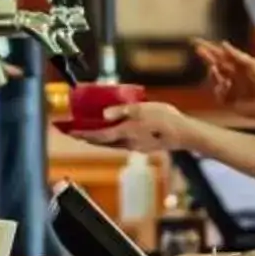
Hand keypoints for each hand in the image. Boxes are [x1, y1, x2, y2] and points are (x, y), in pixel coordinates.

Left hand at [72, 100, 187, 154]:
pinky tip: (112, 132)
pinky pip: (120, 142)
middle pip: (101, 142)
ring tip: (88, 132)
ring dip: (98, 138)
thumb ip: (122, 111)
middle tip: (74, 132)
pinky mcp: (142, 146)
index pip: (98, 136)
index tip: (70, 132)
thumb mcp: (142, 109)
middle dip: (87, 137)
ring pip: (110, 143)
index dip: (83, 134)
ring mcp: (135, 146)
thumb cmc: (164, 119)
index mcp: (125, 133)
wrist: (184, 134)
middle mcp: (127, 143)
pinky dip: (111, 138)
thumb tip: (103, 113)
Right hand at [194, 39, 254, 136]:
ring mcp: (230, 89)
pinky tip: (225, 84)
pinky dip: (219, 88)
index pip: (222, 55)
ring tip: (213, 67)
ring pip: (215, 78)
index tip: (198, 42)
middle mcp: (233, 76)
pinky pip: (218, 93)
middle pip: (216, 65)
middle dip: (207, 57)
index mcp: (239, 66)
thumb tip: (222, 43)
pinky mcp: (229, 101)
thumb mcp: (252, 64)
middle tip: (197, 49)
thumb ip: (237, 55)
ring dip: (212, 73)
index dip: (210, 49)